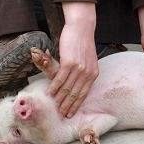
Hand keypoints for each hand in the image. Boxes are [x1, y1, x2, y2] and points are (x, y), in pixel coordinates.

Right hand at [48, 2, 97, 117]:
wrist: (81, 28)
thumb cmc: (83, 43)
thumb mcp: (88, 60)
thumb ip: (84, 72)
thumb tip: (76, 84)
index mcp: (94, 73)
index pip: (84, 94)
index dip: (76, 105)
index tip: (70, 114)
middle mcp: (87, 73)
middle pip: (76, 94)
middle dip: (68, 106)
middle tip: (61, 115)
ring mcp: (78, 68)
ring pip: (67, 88)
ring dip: (59, 99)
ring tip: (54, 106)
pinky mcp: (69, 63)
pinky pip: (60, 79)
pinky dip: (54, 87)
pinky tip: (49, 93)